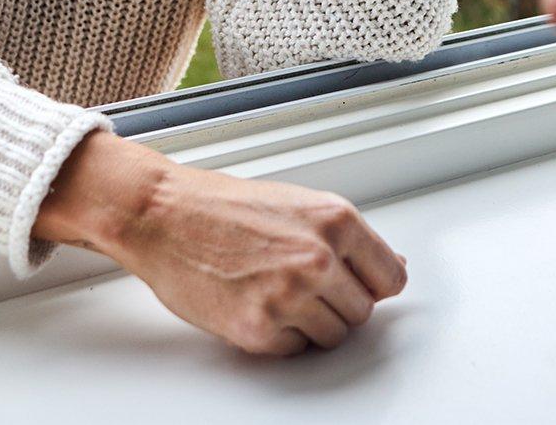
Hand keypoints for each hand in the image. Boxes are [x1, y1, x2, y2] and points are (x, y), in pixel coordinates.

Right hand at [34, 130, 406, 354]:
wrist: (163, 216)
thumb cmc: (222, 207)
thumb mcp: (298, 205)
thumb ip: (346, 239)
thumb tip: (392, 265)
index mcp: (335, 220)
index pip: (390, 277)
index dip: (370, 284)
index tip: (356, 285)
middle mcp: (319, 258)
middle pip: (362, 312)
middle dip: (336, 304)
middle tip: (299, 283)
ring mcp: (290, 296)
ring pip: (332, 336)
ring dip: (308, 323)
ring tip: (273, 290)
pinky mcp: (260, 329)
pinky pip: (294, 349)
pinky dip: (277, 335)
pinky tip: (253, 302)